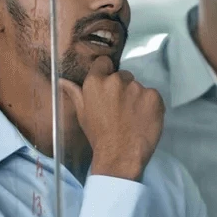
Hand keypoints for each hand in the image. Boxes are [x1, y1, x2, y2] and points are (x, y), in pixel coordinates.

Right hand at [59, 56, 163, 181]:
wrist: (121, 154)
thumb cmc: (99, 135)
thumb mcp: (83, 114)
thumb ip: (76, 93)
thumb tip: (62, 80)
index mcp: (96, 82)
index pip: (104, 63)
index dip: (107, 72)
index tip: (109, 86)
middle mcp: (116, 80)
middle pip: (123, 76)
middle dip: (123, 88)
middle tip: (122, 108)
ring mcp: (137, 88)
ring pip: (139, 87)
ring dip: (137, 97)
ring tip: (133, 116)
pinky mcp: (154, 96)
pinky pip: (153, 96)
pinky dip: (150, 105)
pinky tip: (144, 118)